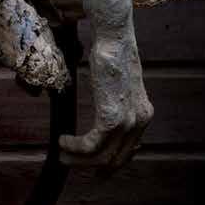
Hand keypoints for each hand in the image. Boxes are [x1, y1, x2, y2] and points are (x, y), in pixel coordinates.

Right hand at [59, 26, 153, 170]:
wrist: (114, 39)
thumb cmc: (113, 53)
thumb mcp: (120, 82)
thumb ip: (118, 100)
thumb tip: (104, 110)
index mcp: (143, 113)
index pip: (128, 150)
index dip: (109, 161)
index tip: (93, 163)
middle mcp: (139, 121)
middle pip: (115, 159)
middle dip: (92, 166)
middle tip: (71, 163)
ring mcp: (127, 122)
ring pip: (101, 156)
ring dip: (78, 159)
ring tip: (62, 155)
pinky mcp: (110, 119)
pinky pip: (90, 145)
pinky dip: (74, 147)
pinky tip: (63, 140)